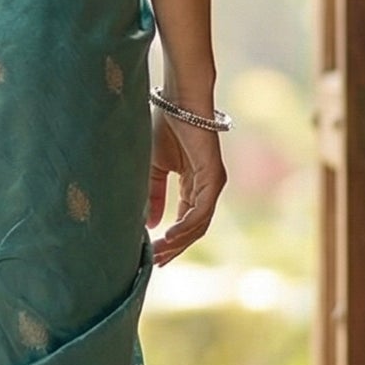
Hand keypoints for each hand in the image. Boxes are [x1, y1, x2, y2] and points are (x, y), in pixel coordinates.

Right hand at [147, 111, 226, 265]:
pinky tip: (169, 235)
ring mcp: (212, 184)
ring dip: (179, 242)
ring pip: (199, 224)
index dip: (171, 240)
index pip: (186, 221)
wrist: (178, 102)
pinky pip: (201, 210)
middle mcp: (206, 188)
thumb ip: (154, 196)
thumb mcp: (154, 169)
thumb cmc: (165, 128)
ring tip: (159, 253)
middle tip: (156, 263)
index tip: (152, 255)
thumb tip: (151, 225)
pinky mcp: (213, 177)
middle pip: (194, 228)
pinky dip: (186, 226)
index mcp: (193, 185)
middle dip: (175, 247)